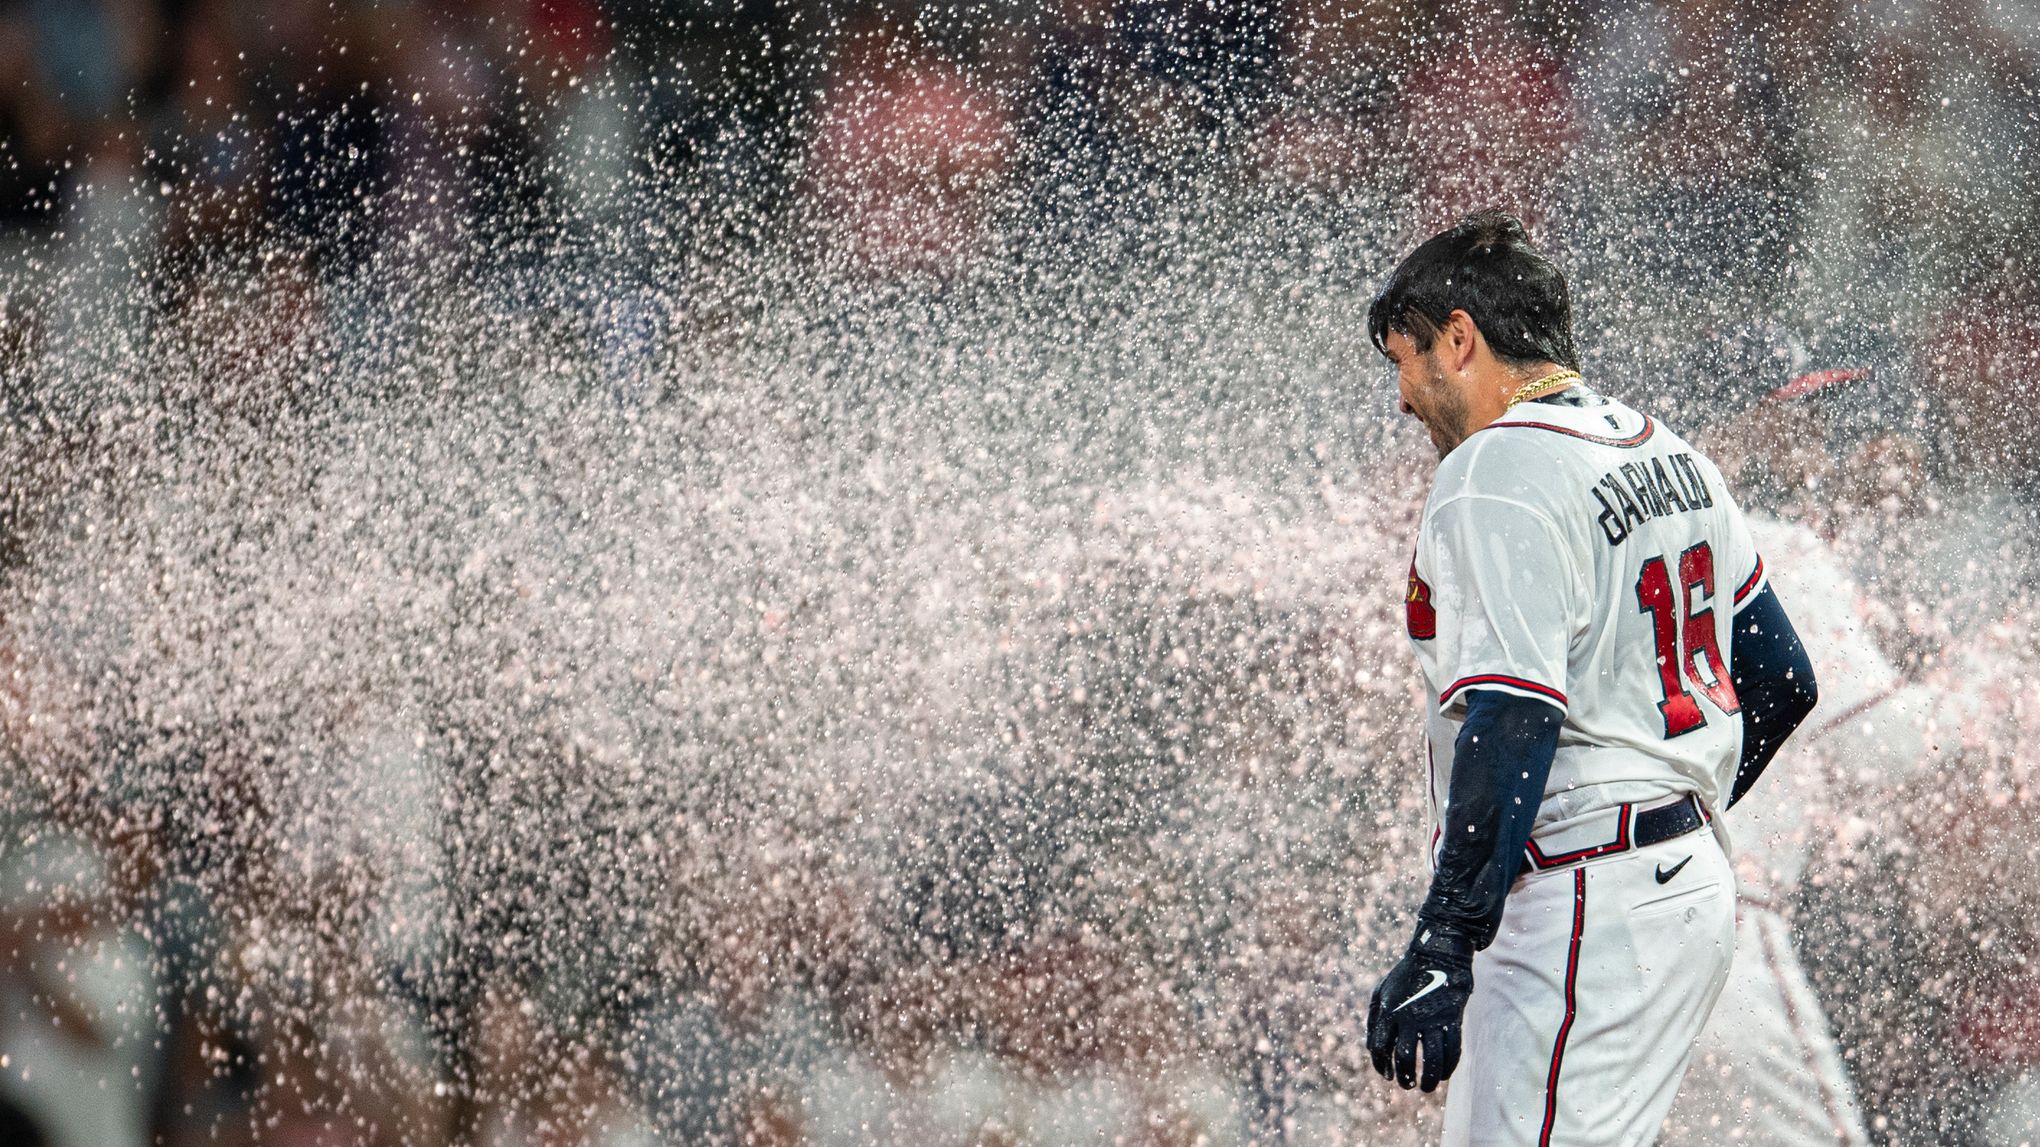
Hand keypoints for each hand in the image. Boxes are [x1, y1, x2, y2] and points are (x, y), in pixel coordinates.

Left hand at [1366, 925, 1474, 1091]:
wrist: (1436, 955)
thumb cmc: (1405, 976)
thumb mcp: (1380, 991)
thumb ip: (1373, 1020)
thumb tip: (1372, 1050)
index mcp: (1388, 1011)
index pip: (1380, 1048)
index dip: (1382, 1066)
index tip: (1387, 1076)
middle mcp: (1409, 1017)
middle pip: (1405, 1057)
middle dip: (1405, 1077)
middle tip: (1407, 1085)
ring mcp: (1432, 1018)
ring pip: (1431, 1059)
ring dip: (1429, 1079)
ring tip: (1426, 1088)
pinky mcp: (1452, 1019)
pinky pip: (1452, 1050)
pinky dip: (1448, 1067)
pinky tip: (1443, 1075)